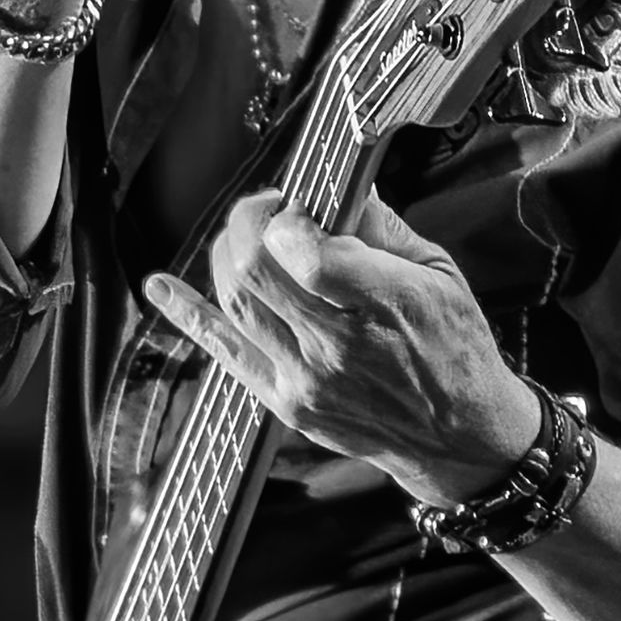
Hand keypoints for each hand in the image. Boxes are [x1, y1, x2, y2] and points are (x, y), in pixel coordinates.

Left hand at [143, 190, 540, 502]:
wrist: (459, 437)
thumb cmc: (455, 347)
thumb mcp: (439, 274)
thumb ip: (382, 227)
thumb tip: (337, 183)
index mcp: (387, 304)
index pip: (307, 252)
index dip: (287, 217)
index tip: (297, 204)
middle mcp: (339, 347)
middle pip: (257, 271)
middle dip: (248, 222)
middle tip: (267, 209)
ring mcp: (306, 379)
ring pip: (236, 303)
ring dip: (228, 255)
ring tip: (248, 237)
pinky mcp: (286, 403)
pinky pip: (225, 351)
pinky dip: (188, 315)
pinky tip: (162, 287)